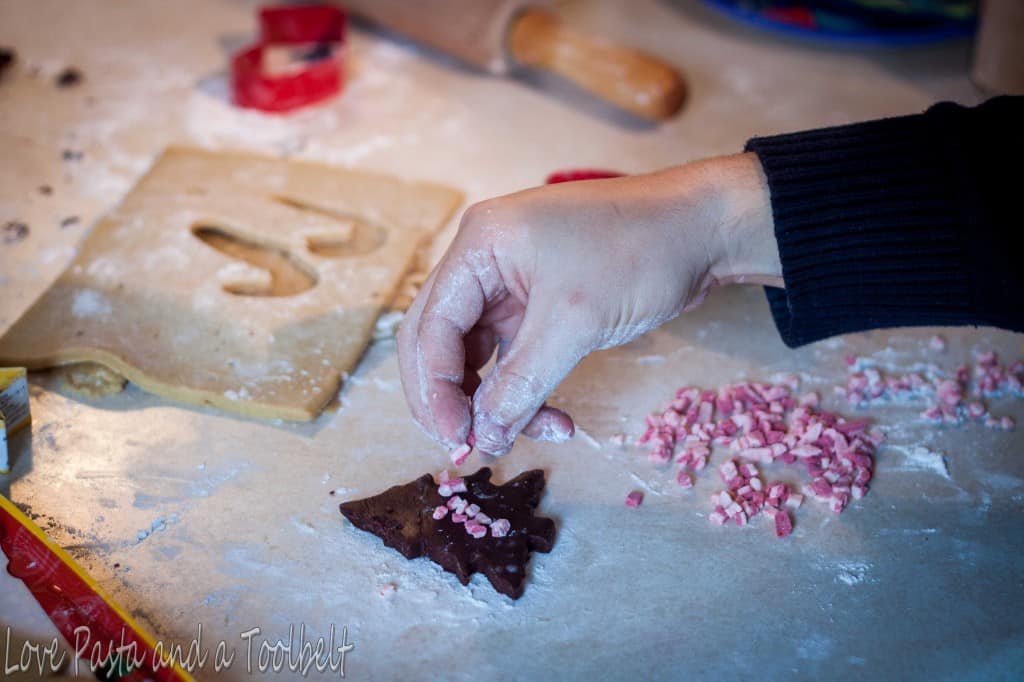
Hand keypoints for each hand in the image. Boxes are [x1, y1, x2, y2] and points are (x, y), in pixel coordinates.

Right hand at [397, 153, 779, 456]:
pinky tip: (555, 419)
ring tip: (538, 432)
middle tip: (469, 447)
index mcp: (480, 245)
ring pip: (478, 355)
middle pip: (441, 340)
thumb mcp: (574, 321)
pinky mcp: (539, 302)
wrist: (703, 229)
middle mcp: (485, 260)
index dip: (435, 389)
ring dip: (497, 400)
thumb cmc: (639, 251)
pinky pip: (513, 355)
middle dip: (454, 398)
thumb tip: (482, 436)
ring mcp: (511, 282)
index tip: (456, 439)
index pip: (431, 325)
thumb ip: (520, 382)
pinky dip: (526, 389)